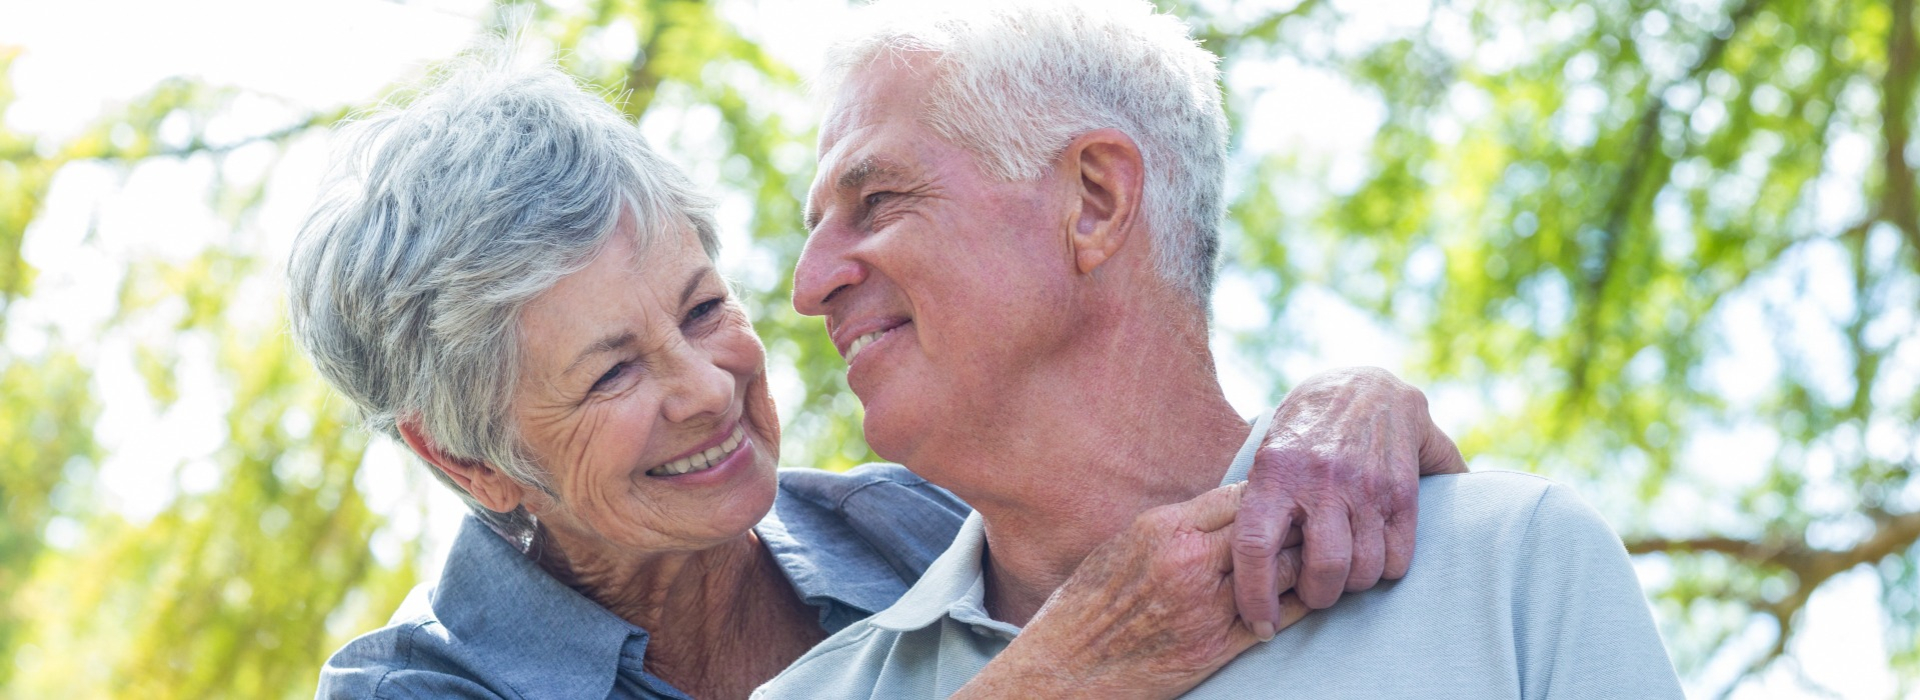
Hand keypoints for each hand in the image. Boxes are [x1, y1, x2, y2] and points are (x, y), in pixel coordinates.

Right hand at [955, 484, 1308, 699]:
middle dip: (1296, 523)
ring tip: (1323, 556)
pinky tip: (1312, 595)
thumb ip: (1174, 526)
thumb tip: (1218, 511)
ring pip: (1282, 572)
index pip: (1240, 495)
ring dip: (1305, 562)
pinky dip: (1300, 604)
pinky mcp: (1216, 648)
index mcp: (1165, 529)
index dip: (1270, 493)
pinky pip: (1277, 619)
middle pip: (1269, 529)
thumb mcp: (1125, 545)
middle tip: (1317, 520)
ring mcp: (1206, 608)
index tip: (1283, 495)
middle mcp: (1190, 563)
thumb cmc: (1087, 604)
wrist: (1068, 665)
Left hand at [1231, 366, 1465, 633]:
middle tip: (1311, 594)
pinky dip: (1386, 570)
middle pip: (1321, 571)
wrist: (1365, 385)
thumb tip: (1215, 561)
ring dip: (1353, 586)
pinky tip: (1374, 555)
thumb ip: (1252, 504)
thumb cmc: (1303, 431)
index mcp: (1274, 472)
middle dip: (1316, 597)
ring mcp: (1365, 486)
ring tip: (1342, 574)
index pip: (1254, 546)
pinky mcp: (1402, 490)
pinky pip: (1399, 558)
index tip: (1258, 625)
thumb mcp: (1265, 454)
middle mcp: (1320, 480)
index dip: (1253, 596)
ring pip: (1363, 571)